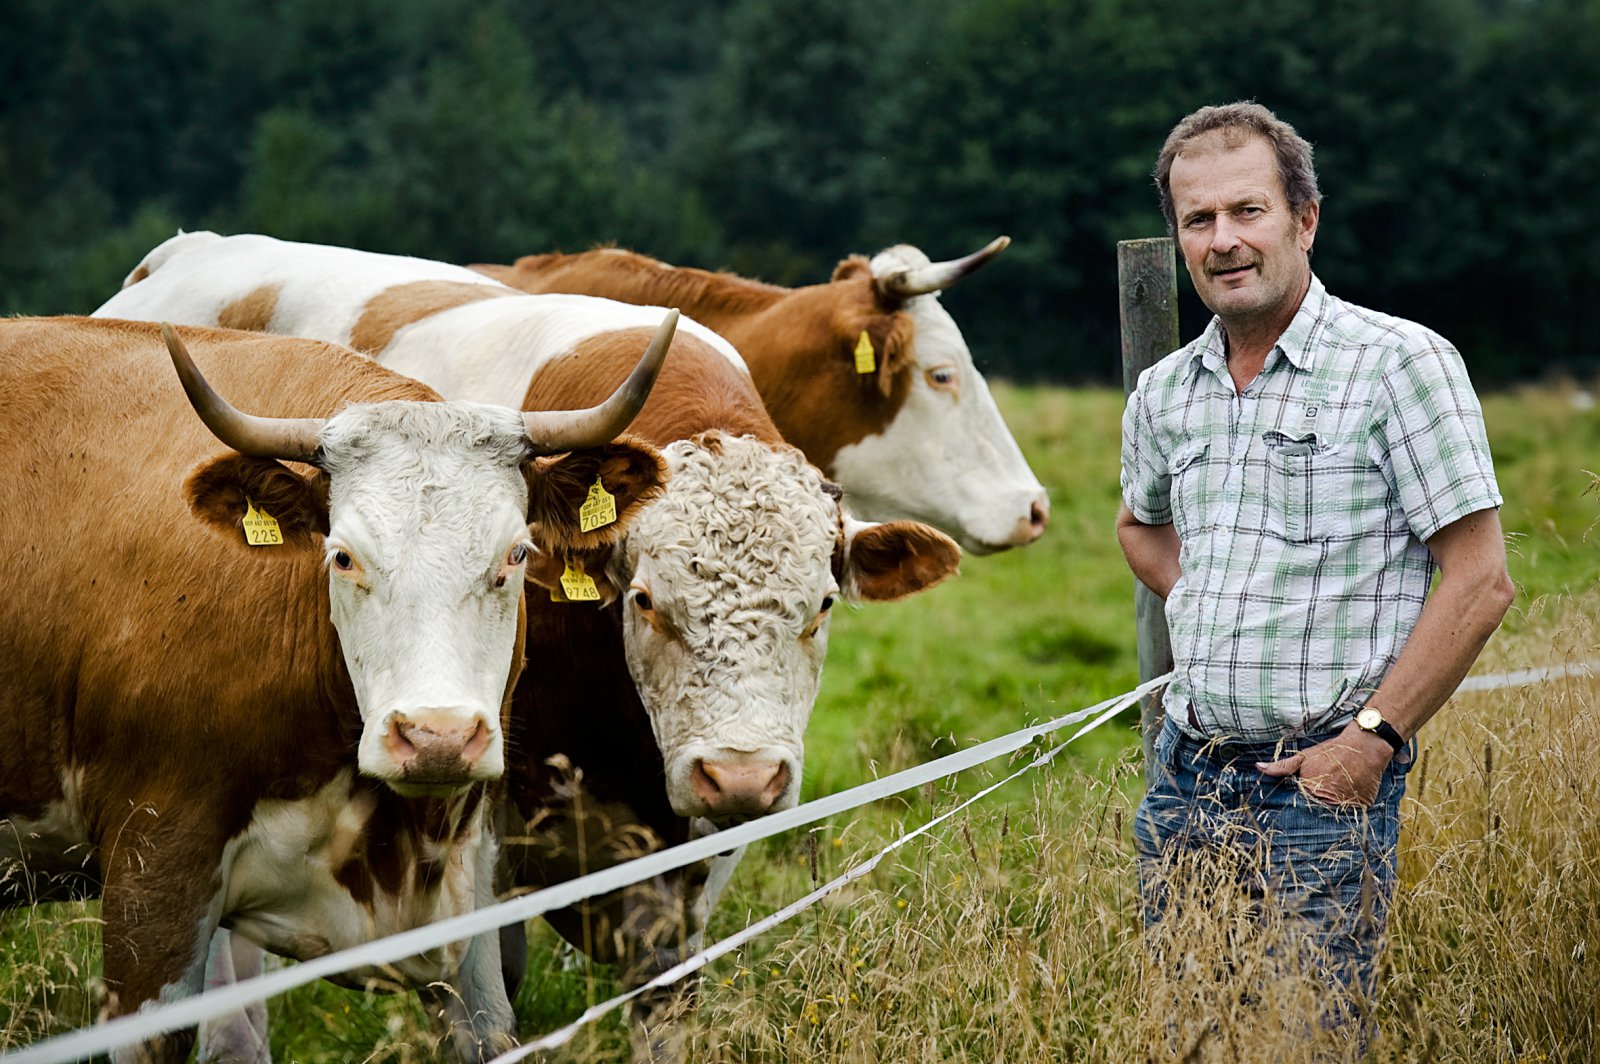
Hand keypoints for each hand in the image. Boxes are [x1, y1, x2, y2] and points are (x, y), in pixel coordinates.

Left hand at [1256, 725, 1393, 806]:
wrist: (1365, 746)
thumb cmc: (1332, 752)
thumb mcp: (1305, 757)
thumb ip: (1282, 767)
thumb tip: (1258, 767)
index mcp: (1309, 788)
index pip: (1297, 808)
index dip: (1297, 810)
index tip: (1294, 813)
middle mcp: (1327, 798)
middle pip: (1315, 815)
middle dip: (1312, 816)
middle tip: (1312, 814)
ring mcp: (1346, 804)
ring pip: (1333, 819)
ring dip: (1331, 818)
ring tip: (1331, 811)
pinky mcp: (1361, 808)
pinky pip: (1351, 818)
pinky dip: (1348, 816)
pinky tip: (1346, 810)